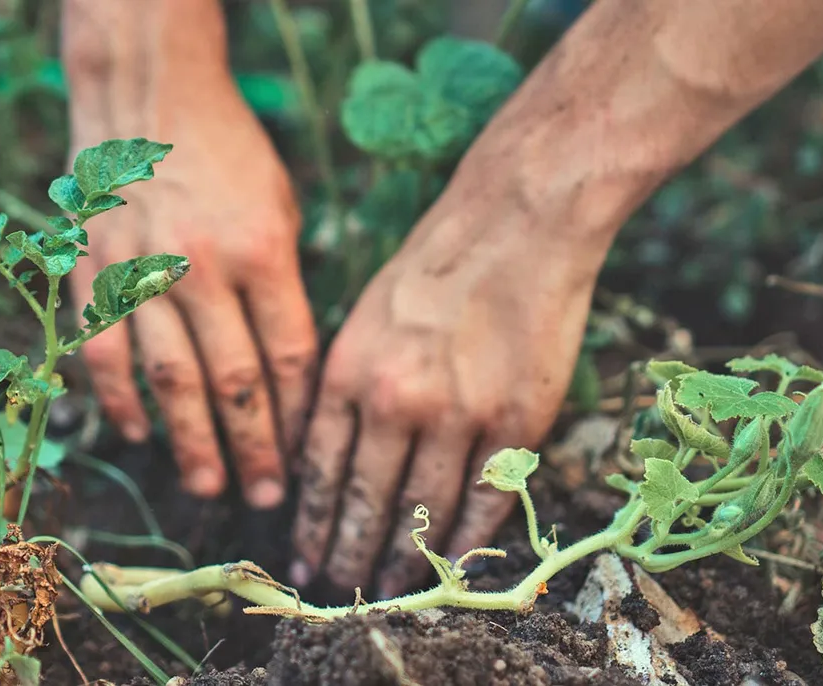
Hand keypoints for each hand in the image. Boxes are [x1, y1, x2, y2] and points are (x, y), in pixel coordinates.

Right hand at [66, 76, 317, 509]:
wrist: (148, 101)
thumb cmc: (229, 157)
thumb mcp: (281, 208)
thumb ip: (286, 285)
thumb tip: (290, 371)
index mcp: (263, 251)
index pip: (288, 356)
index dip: (298, 416)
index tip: (306, 456)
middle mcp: (203, 267)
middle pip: (234, 381)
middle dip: (254, 448)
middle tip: (266, 499)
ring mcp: (143, 273)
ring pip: (170, 379)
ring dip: (191, 442)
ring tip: (209, 487)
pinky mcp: (96, 274)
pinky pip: (107, 352)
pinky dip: (122, 400)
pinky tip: (141, 436)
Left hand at [289, 165, 615, 597]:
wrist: (516, 222)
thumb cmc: (434, 264)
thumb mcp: (363, 317)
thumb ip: (343, 387)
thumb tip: (321, 457)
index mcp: (348, 371)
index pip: (320, 470)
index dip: (313, 523)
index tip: (305, 556)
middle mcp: (395, 400)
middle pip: (365, 501)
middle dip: (349, 553)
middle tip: (340, 588)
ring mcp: (458, 414)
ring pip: (423, 511)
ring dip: (404, 558)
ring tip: (389, 587)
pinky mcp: (515, 421)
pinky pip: (484, 500)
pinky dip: (466, 540)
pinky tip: (451, 564)